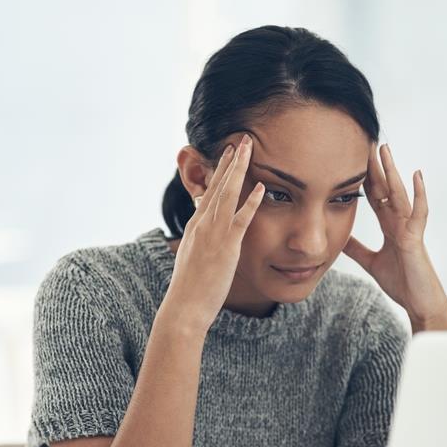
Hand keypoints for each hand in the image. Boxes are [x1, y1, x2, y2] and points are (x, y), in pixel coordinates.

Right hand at [163, 134, 264, 332]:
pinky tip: (261, 187)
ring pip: (227, 194)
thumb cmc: (190, 289)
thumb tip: (205, 236)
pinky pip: (240, 220)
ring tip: (249, 149)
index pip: (209, 191)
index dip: (220, 170)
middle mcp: (202, 224)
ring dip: (239, 170)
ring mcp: (213, 234)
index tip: (229, 153)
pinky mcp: (225, 247)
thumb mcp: (193, 257)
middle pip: (218, 185)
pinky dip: (251, 202)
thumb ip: (201, 242)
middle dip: (230, 161)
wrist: (184, 307)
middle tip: (242, 139)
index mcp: (195, 226)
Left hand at [343, 143, 446, 331]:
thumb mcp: (371, 263)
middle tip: (365, 141)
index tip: (351, 157)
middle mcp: (400, 223)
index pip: (374, 196)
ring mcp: (409, 228)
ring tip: (385, 149)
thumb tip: (339, 238)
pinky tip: (416, 175)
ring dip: (392, 171)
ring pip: (399, 194)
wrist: (419, 304)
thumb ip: (357, 249)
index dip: (364, 178)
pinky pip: (418, 213)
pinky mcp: (416, 239)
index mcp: (390, 227)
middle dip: (375, 167)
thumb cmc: (402, 283)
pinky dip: (419, 193)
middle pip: (384, 189)